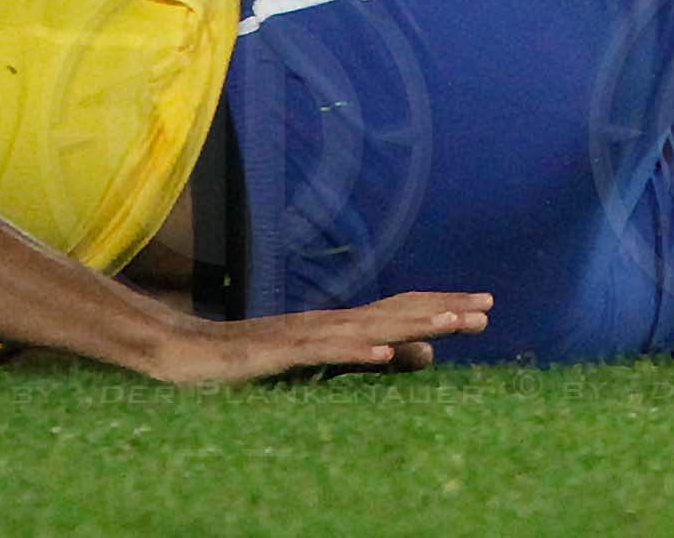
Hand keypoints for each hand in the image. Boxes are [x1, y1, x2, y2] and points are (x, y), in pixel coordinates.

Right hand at [144, 293, 490, 383]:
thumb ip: (371, 357)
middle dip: (441, 309)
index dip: (441, 308)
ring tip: (450, 323)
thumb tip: (424, 353)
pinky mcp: (279, 354)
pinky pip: (322, 352)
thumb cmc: (251, 364)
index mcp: (340, 327)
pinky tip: (383, 352)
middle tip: (487, 308)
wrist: (185, 356)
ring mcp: (304, 336)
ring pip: (366, 327)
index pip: (401, 311)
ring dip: (409, 324)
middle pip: (394, 311)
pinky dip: (355, 350)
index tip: (483, 309)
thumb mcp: (321, 366)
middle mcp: (328, 323)